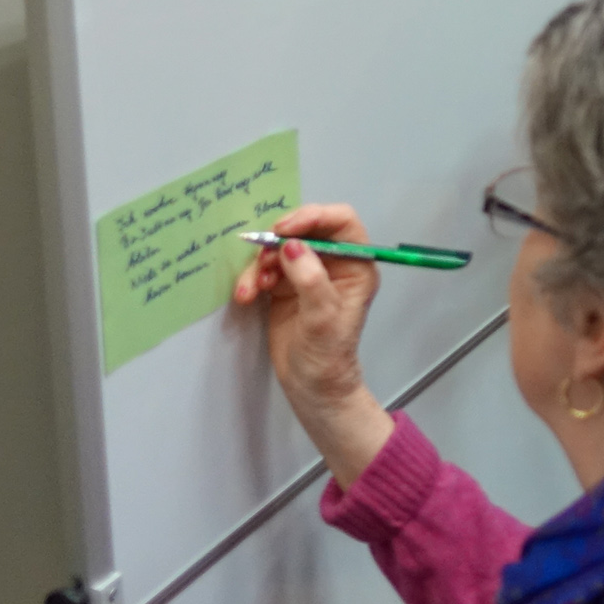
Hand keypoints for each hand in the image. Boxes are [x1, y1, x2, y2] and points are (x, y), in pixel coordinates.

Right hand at [232, 204, 393, 486]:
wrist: (312, 387)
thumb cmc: (328, 355)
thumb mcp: (323, 317)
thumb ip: (311, 279)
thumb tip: (293, 246)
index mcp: (356, 265)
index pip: (341, 222)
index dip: (314, 216)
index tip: (284, 229)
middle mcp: (334, 264)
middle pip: (306, 230)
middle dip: (279, 240)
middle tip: (261, 255)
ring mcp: (308, 274)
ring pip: (280, 249)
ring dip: (261, 263)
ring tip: (254, 288)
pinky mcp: (286, 287)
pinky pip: (266, 268)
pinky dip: (253, 278)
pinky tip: (247, 295)